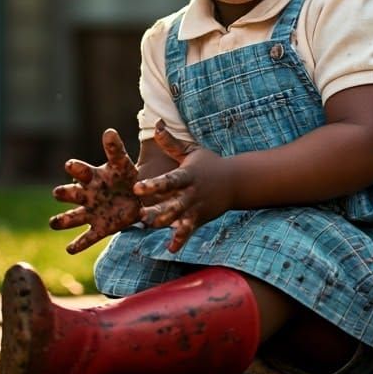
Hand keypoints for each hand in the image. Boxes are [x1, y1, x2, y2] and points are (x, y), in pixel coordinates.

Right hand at [50, 128, 142, 253]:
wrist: (136, 198)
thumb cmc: (125, 177)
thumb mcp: (123, 164)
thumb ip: (116, 150)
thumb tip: (109, 131)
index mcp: (91, 177)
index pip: (80, 171)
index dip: (75, 168)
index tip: (70, 165)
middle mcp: (86, 195)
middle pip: (71, 194)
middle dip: (64, 193)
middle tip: (58, 192)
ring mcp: (91, 212)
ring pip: (72, 217)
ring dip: (62, 220)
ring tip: (53, 223)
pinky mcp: (99, 228)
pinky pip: (86, 237)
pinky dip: (78, 244)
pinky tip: (69, 249)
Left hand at [133, 121, 235, 252]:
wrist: (236, 181)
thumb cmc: (209, 164)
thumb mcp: (191, 151)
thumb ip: (171, 142)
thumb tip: (156, 123)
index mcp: (187, 176)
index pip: (169, 180)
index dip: (153, 184)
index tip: (136, 187)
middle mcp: (191, 193)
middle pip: (173, 203)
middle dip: (157, 209)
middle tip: (139, 215)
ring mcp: (196, 207)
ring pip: (179, 219)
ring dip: (165, 224)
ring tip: (149, 228)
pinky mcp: (199, 219)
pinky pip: (189, 231)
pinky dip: (181, 240)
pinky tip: (171, 249)